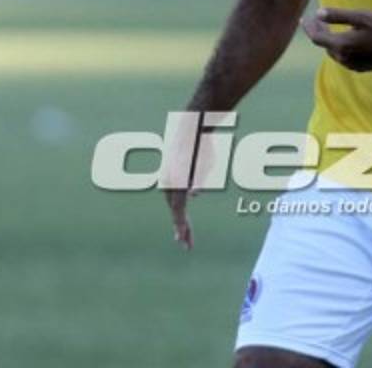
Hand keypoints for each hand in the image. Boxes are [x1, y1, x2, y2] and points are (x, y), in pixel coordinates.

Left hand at [160, 109, 230, 250]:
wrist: (197, 125)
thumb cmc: (201, 143)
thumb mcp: (201, 164)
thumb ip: (197, 179)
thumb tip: (193, 195)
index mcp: (173, 178)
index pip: (176, 204)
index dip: (181, 221)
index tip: (183, 237)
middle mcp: (169, 180)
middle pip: (175, 209)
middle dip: (181, 228)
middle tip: (186, 246)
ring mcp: (173, 179)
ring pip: (176, 209)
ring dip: (180, 226)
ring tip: (183, 241)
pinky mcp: (177, 178)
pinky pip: (179, 202)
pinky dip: (180, 217)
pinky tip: (181, 229)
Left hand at [302, 7, 371, 71]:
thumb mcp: (359, 17)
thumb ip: (337, 16)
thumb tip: (318, 13)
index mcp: (341, 45)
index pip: (317, 38)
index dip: (309, 27)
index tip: (304, 18)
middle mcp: (343, 58)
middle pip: (325, 46)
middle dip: (320, 32)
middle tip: (319, 19)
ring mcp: (352, 65)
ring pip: (335, 53)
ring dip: (330, 41)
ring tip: (331, 29)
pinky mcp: (361, 68)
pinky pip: (344, 58)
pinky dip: (340, 48)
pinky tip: (347, 40)